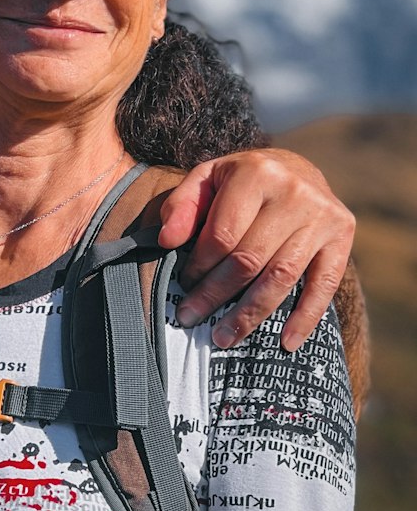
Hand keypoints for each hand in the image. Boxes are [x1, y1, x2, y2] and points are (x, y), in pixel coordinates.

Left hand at [158, 149, 354, 350]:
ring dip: (250, 314)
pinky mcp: (343, 235)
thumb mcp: (206, 179)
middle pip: (249, 259)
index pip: (222, 234)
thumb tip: (167, 241)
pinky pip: (324, 284)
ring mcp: (323, 215)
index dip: (199, 265)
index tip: (184, 285)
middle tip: (191, 318)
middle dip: (215, 294)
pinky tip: (286, 342)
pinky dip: (306, 317)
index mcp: (256, 173)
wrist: (296, 168)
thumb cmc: (241, 181)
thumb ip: (182, 207)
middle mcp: (294, 192)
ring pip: (281, 276)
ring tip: (224, 338)